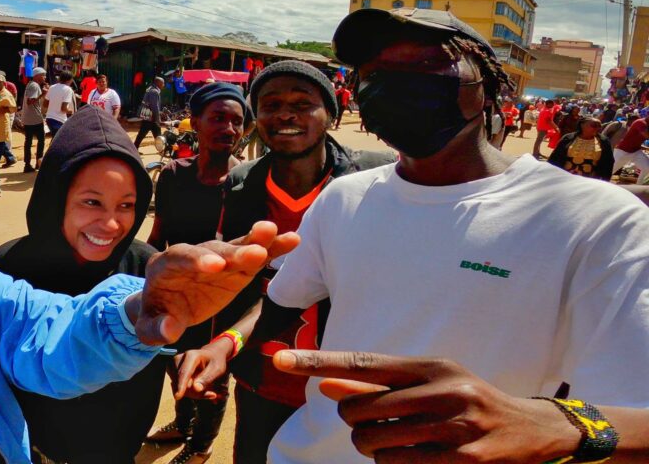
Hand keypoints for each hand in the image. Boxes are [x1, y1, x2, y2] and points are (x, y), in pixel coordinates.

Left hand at [134, 221, 298, 345]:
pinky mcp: (234, 268)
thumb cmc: (156, 317)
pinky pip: (253, 257)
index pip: (180, 258)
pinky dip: (271, 248)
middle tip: (256, 253)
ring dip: (255, 241)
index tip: (216, 266)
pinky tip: (291, 239)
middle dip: (233, 253)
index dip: (197, 260)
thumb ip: (156, 329)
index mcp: (164, 267)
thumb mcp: (147, 328)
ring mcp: (215, 260)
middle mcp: (192, 257)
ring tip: (274, 232)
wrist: (166, 310)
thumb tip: (171, 329)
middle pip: (212, 250)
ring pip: (235, 248)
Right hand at [174, 338, 231, 399]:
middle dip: (195, 393)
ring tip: (205, 388)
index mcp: (192, 356)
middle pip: (181, 383)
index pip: (184, 373)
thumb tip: (196, 388)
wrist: (210, 355)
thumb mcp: (217, 369)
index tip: (178, 397)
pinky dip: (187, 391)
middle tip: (213, 394)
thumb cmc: (215, 362)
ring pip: (178, 387)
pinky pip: (176, 387)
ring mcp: (173, 364)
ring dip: (192, 393)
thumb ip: (207, 378)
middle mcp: (179, 358)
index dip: (181, 385)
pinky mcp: (170, 370)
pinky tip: (196, 386)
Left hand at [272, 350, 580, 462]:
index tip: (280, 359)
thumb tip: (325, 383)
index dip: (317, 362)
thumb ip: (376, 385)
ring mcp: (454, 426)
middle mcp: (442, 390)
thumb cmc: (467, 402)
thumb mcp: (427, 384)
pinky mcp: (463, 460)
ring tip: (393, 441)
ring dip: (372, 447)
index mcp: (430, 365)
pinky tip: (413, 457)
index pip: (361, 362)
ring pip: (374, 442)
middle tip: (369, 424)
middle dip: (353, 421)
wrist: (533, 432)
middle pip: (358, 408)